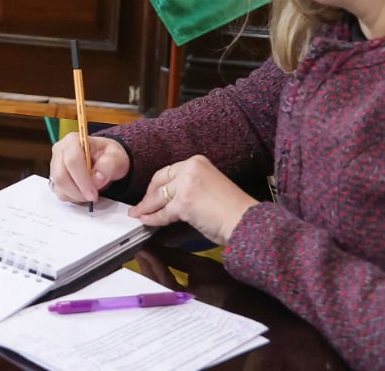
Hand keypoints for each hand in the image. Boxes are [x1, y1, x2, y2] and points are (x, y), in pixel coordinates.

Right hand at [49, 133, 129, 203]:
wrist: (104, 160)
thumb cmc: (109, 156)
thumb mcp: (117, 157)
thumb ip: (109, 165)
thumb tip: (97, 178)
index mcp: (73, 141)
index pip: (72, 161)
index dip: (82, 180)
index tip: (93, 194)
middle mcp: (60, 151)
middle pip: (61, 176)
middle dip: (78, 191)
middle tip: (93, 197)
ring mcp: (55, 164)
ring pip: (59, 186)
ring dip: (76, 195)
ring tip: (91, 192)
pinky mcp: (55, 177)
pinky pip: (60, 193)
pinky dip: (73, 197)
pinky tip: (83, 192)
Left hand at [129, 155, 256, 244]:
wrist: (246, 222)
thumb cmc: (233, 209)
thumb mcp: (210, 186)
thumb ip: (191, 185)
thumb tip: (171, 197)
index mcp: (197, 162)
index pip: (168, 172)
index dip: (156, 184)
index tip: (150, 193)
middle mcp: (190, 169)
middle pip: (161, 182)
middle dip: (148, 196)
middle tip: (140, 205)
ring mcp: (186, 185)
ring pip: (159, 197)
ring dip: (146, 207)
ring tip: (138, 213)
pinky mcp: (183, 203)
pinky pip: (163, 212)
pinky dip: (153, 218)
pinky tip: (147, 221)